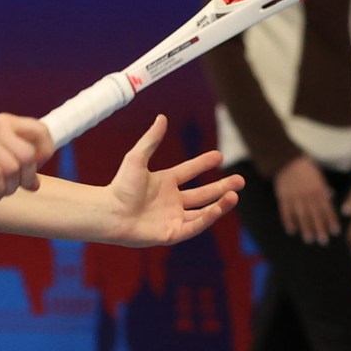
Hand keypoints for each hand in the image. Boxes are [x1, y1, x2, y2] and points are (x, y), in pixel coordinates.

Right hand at [0, 114, 51, 201]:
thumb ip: (13, 165)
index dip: (44, 152)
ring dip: (8, 189)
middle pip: (28, 156)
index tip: (33, 168)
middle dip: (24, 178)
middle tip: (12, 188)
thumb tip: (35, 185)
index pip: (40, 131)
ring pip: (12, 169)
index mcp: (4, 122)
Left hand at [102, 116, 244, 247]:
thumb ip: (151, 140)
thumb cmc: (119, 187)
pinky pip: (195, 225)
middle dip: (222, 187)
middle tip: (240, 181)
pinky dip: (208, 217)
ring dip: (220, 204)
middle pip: (203, 194)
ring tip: (235, 195)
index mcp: (164, 182)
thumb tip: (162, 117)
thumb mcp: (136, 159)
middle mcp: (171, 201)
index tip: (219, 156)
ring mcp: (173, 217)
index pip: (189, 171)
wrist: (109, 212)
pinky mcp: (172, 233)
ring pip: (203, 211)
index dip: (203, 164)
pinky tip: (219, 207)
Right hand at [274, 157, 340, 242]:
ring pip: (302, 217)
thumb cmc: (305, 168)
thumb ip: (324, 188)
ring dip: (306, 229)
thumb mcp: (319, 176)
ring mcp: (295, 199)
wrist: (287, 161)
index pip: (327, 209)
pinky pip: (286, 213)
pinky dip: (289, 222)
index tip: (335, 232)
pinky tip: (292, 231)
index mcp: (318, 191)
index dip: (331, 221)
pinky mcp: (283, 199)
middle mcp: (308, 197)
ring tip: (309, 239)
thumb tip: (330, 196)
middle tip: (323, 241)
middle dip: (320, 229)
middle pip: (315, 216)